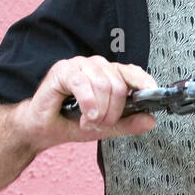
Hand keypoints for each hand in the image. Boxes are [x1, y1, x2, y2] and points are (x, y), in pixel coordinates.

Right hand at [18, 55, 159, 148]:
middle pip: (119, 84)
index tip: (152, 94)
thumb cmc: (70, 122)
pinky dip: (87, 103)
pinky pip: (82, 83)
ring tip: (88, 122)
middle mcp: (96, 67)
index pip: (132, 72)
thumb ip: (127, 123)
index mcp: (109, 75)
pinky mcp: (63, 70)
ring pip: (103, 84)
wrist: (42, 128)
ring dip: (99, 110)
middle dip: (113, 111)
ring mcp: (79, 65)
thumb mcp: (105, 127)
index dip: (144, 82)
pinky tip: (85, 116)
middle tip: (100, 124)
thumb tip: (151, 120)